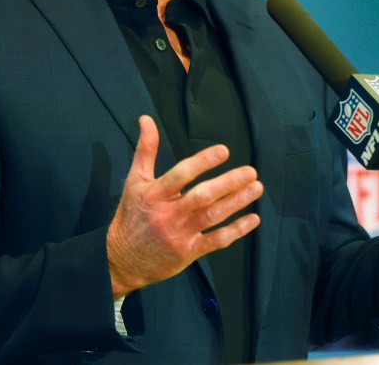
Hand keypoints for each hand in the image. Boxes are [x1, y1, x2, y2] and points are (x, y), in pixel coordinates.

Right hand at [106, 115, 262, 297]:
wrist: (122, 259)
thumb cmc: (131, 215)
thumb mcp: (134, 181)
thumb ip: (145, 149)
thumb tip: (147, 118)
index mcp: (155, 193)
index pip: (181, 174)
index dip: (203, 161)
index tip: (224, 151)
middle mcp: (168, 214)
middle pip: (202, 196)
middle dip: (229, 183)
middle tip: (250, 171)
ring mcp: (179, 234)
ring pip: (213, 216)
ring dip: (238, 202)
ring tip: (256, 188)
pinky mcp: (188, 252)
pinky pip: (216, 240)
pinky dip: (237, 230)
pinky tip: (252, 219)